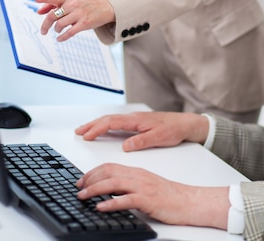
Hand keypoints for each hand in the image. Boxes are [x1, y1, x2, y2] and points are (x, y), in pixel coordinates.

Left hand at [35, 0, 114, 41]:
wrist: (105, 6)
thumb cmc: (84, 3)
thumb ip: (54, 4)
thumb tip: (39, 11)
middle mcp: (72, 4)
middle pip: (53, 15)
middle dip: (45, 25)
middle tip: (43, 31)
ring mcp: (79, 14)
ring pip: (59, 24)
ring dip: (56, 30)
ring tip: (57, 30)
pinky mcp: (84, 23)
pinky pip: (69, 32)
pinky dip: (62, 37)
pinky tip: (59, 39)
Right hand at [75, 111, 208, 151]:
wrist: (185, 123)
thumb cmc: (173, 129)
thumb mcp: (158, 138)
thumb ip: (141, 142)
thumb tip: (125, 146)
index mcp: (135, 120)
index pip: (111, 123)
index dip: (97, 129)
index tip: (86, 136)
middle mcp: (133, 117)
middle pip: (107, 119)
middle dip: (91, 125)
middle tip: (77, 132)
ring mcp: (134, 119)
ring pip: (110, 119)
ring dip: (96, 124)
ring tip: (84, 130)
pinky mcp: (137, 122)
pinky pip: (116, 122)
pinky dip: (105, 125)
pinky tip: (102, 129)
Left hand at [76, 163, 228, 228]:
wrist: (190, 201)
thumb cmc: (169, 196)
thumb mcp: (146, 186)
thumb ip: (130, 185)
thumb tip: (111, 191)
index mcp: (136, 172)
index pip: (110, 166)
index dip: (93, 172)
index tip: (82, 180)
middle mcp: (137, 176)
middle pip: (108, 172)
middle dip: (89, 179)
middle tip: (78, 187)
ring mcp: (142, 187)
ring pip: (113, 183)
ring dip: (95, 189)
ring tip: (82, 196)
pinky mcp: (147, 199)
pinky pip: (125, 200)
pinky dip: (110, 203)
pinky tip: (100, 207)